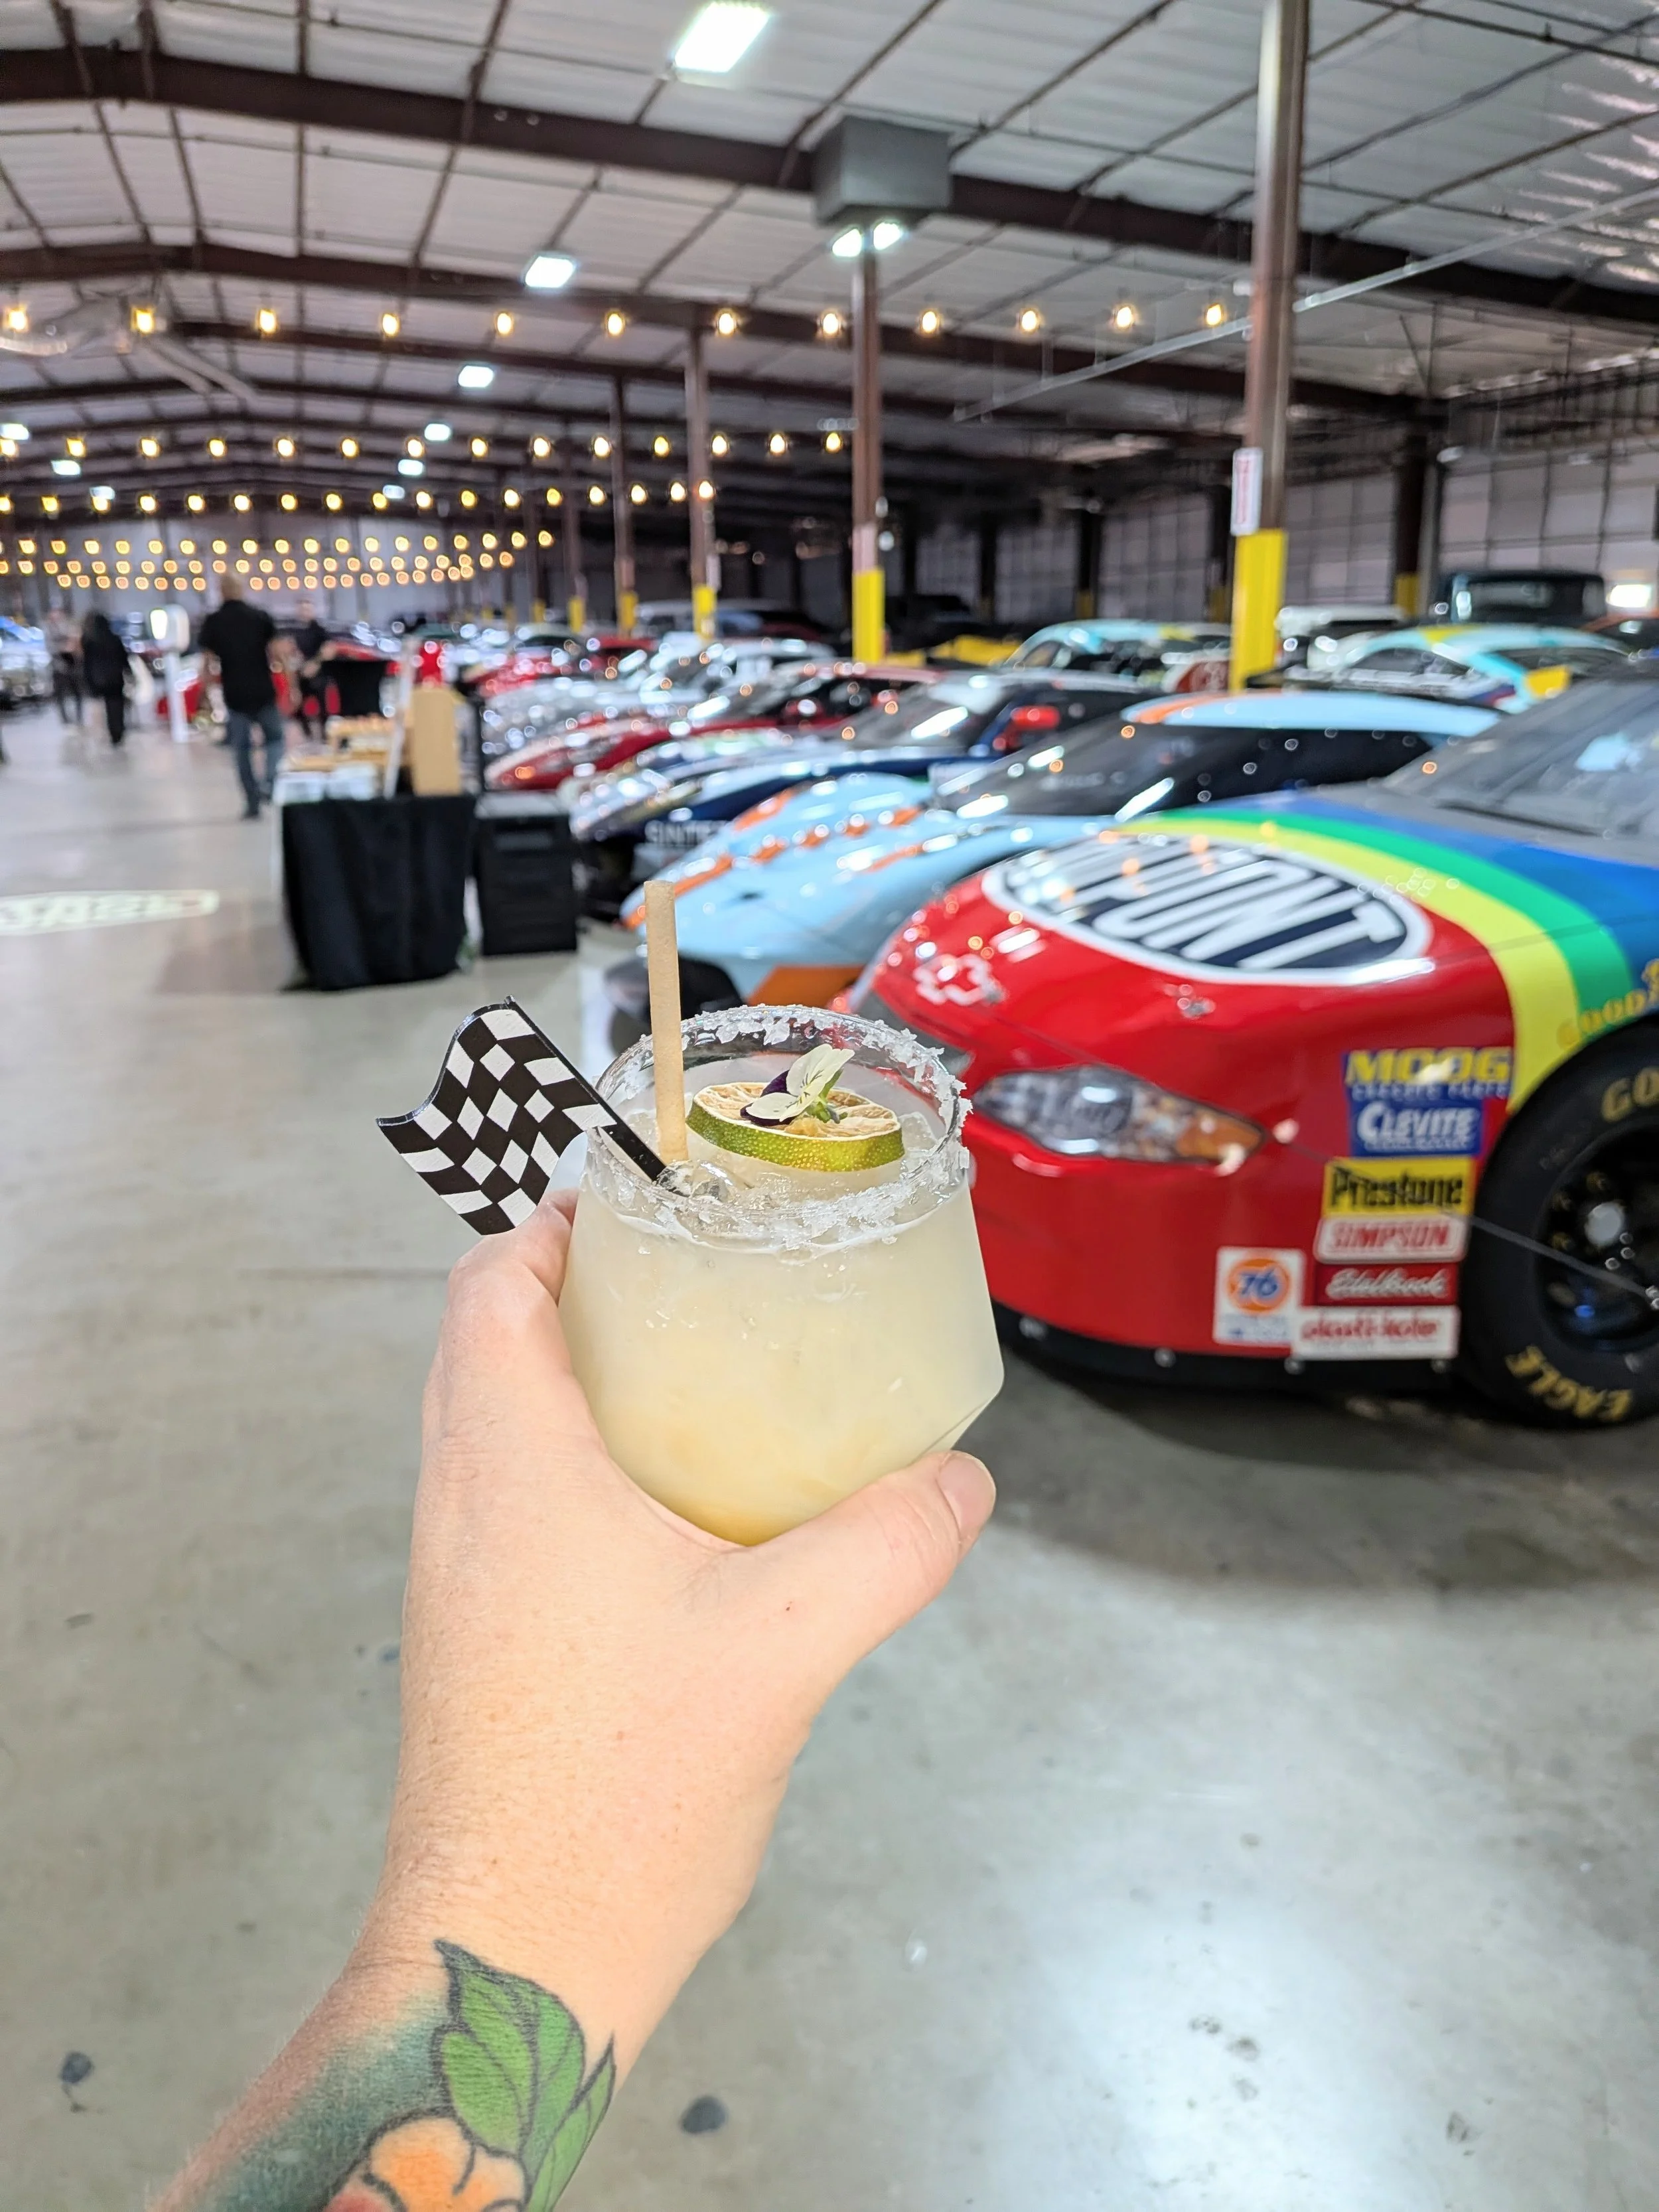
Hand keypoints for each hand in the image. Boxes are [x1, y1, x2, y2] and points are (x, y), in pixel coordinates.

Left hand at [355, 1195, 994, 2071]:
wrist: (513, 1957)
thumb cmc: (616, 1797)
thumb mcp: (785, 1648)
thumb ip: (886, 1546)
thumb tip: (960, 1484)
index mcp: (508, 1467)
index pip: (490, 1287)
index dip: (553, 1222)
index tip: (638, 1201)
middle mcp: (460, 1507)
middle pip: (486, 1341)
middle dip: (575, 1288)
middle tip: (684, 1277)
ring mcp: (456, 1579)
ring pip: (493, 1424)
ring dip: (571, 1377)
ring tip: (690, 1379)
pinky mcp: (475, 1641)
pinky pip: (509, 1502)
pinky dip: (574, 1462)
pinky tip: (677, 1513)